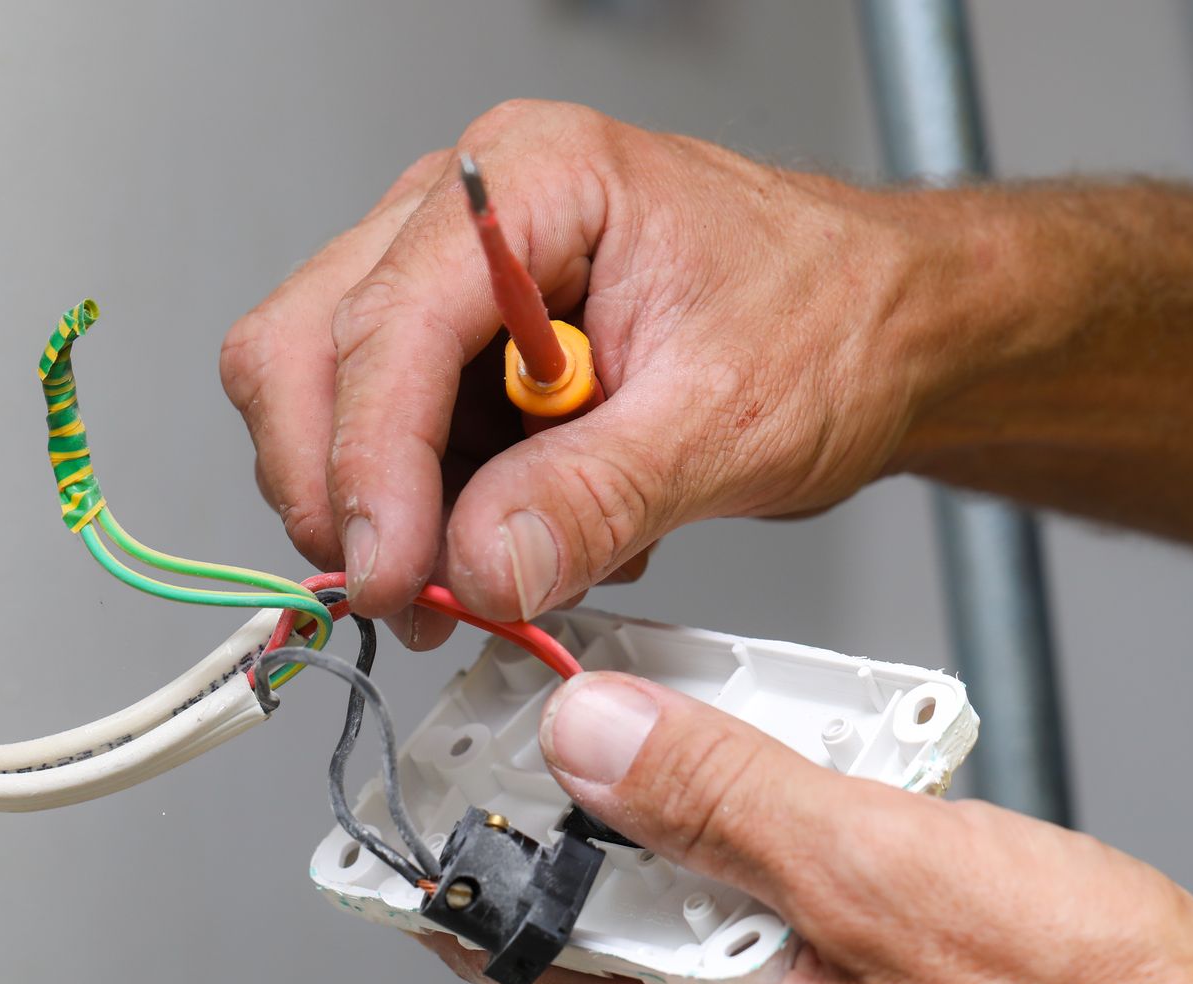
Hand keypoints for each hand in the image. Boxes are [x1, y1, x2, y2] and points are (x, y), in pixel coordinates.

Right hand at [220, 100, 983, 645]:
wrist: (884, 332)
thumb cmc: (831, 319)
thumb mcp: (727, 418)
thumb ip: (598, 494)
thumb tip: (481, 564)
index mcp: (535, 180)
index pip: (389, 320)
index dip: (369, 462)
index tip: (391, 574)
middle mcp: (469, 218)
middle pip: (308, 349)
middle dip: (345, 489)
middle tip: (408, 593)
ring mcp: (457, 286)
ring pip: (330, 402)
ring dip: (393, 512)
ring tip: (501, 567)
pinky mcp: (467, 355)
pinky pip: (397, 445)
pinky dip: (439, 514)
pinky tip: (530, 531)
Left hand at [420, 673, 1192, 983]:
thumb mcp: (880, 867)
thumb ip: (717, 800)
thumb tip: (593, 744)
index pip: (543, 979)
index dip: (505, 872)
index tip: (473, 803)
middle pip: (642, 968)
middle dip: (666, 851)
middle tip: (705, 747)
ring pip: (735, 975)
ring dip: (763, 877)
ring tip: (842, 800)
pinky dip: (825, 922)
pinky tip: (896, 864)